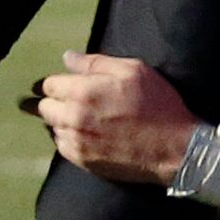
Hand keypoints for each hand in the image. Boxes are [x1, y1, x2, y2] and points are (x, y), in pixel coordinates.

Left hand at [25, 52, 197, 182]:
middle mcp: (73, 118)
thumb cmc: (158, 104)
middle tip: (77, 101)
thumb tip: (67, 57)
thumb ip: (95, 62)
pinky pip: (62, 146)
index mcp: (83, 92)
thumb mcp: (134, 71)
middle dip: (56, 101)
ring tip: (87, 119)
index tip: (71, 84)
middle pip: (44, 107)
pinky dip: (70, 139)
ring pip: (52, 127)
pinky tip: (90, 135)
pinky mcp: (82, 161)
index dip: (60, 82)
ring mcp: (76, 142)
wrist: (175, 148)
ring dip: (63, 121)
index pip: (49, 84)